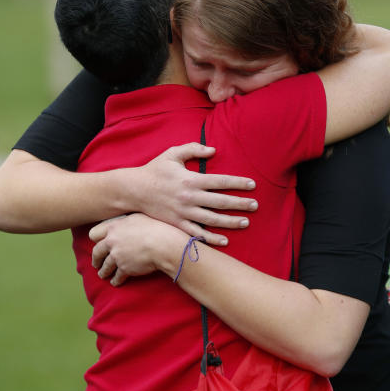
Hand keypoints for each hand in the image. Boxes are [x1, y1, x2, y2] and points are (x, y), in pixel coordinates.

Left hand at [89, 214, 188, 285]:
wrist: (163, 244)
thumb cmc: (155, 227)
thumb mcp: (137, 217)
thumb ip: (126, 221)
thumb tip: (124, 222)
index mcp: (113, 227)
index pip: (94, 234)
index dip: (95, 239)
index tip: (97, 243)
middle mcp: (112, 241)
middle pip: (97, 252)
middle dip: (96, 259)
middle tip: (96, 263)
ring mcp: (117, 256)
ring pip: (105, 266)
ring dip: (103, 272)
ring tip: (102, 275)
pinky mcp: (124, 268)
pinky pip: (117, 277)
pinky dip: (116, 280)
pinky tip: (116, 282)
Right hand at [127, 143, 257, 246]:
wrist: (133, 190)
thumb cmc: (154, 170)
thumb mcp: (172, 153)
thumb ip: (193, 149)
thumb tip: (213, 150)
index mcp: (191, 179)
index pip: (221, 181)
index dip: (238, 183)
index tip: (252, 185)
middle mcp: (189, 197)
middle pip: (221, 201)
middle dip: (240, 204)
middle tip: (255, 206)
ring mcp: (183, 212)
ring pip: (212, 219)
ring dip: (230, 222)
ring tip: (246, 222)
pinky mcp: (177, 223)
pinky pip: (197, 233)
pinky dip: (211, 238)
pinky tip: (224, 241)